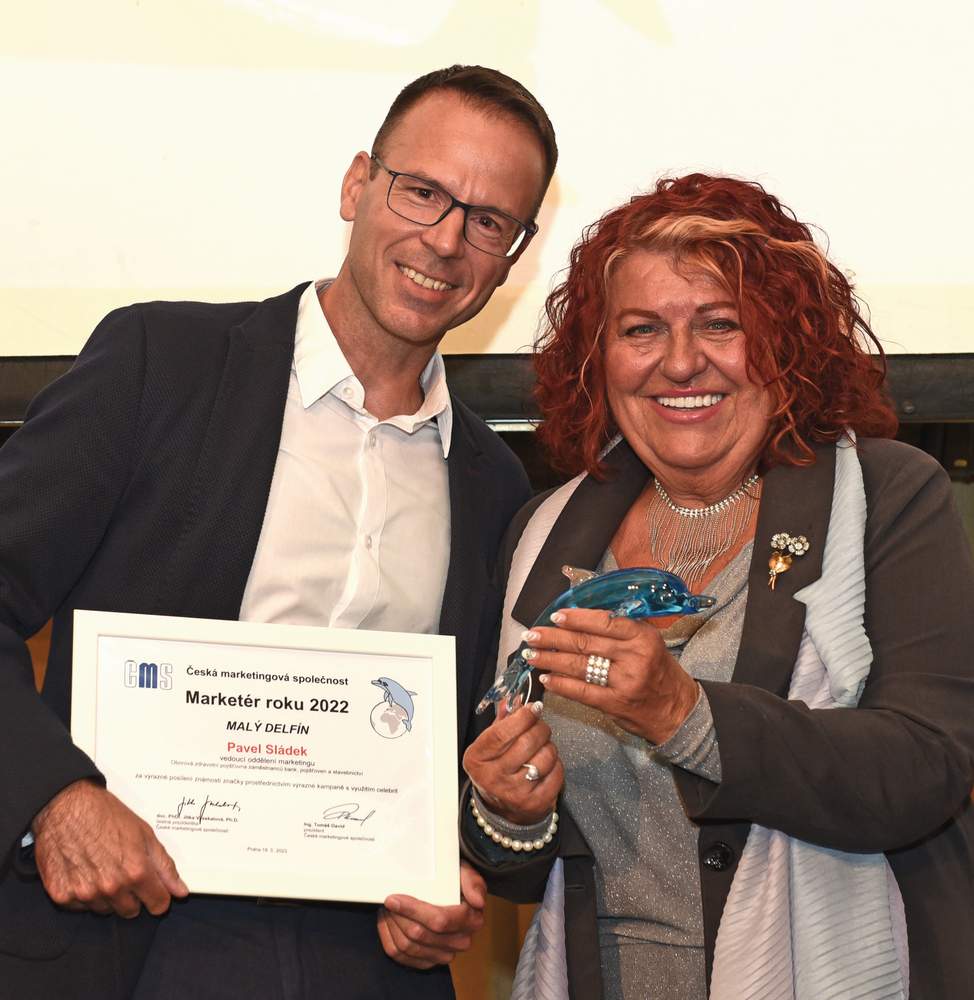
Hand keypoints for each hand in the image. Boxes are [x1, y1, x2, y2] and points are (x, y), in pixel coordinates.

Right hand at [31, 779, 188, 917]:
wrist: (66, 806)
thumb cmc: (106, 815)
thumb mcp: (145, 835)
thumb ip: (164, 866)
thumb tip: (180, 892)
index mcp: (136, 872)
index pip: (158, 905)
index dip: (159, 896)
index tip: (155, 890)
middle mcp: (111, 887)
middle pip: (131, 911)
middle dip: (133, 896)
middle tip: (124, 872)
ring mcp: (84, 894)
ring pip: (106, 909)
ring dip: (108, 896)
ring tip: (102, 867)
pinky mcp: (61, 896)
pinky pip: (80, 907)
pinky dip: (84, 895)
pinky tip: (83, 871)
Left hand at [378, 862, 485, 968]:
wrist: (454, 894)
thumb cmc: (457, 881)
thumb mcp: (467, 873)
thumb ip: (473, 882)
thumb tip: (477, 901)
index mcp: (472, 920)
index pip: (438, 921)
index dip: (413, 910)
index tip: (394, 899)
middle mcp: (460, 942)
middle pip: (419, 935)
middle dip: (398, 917)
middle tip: (388, 901)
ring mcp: (444, 955)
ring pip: (407, 947)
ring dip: (392, 927)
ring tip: (387, 909)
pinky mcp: (428, 962)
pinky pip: (401, 957)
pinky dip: (389, 940)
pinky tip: (387, 923)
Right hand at [462, 702, 562, 825]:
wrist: (502, 809)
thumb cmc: (496, 769)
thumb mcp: (490, 745)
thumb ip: (503, 720)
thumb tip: (516, 698)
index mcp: (477, 759)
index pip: (502, 732)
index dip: (522, 716)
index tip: (534, 707)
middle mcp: (493, 778)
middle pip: (526, 742)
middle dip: (540, 728)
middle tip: (541, 725)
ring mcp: (514, 793)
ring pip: (545, 756)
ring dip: (549, 746)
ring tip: (542, 748)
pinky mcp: (535, 803)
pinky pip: (557, 773)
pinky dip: (556, 764)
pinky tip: (547, 765)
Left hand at [524, 607, 698, 743]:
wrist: (678, 710)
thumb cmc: (659, 671)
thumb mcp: (648, 642)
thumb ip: (621, 628)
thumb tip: (582, 616)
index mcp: (642, 636)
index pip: (603, 622)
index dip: (576, 618)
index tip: (555, 616)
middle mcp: (634, 657)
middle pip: (585, 643)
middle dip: (554, 638)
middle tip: (532, 635)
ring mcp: (624, 682)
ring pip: (579, 666)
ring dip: (551, 659)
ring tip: (532, 654)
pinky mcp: (615, 704)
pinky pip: (582, 691)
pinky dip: (561, 684)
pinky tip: (546, 678)